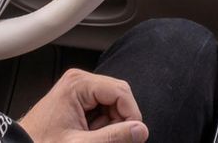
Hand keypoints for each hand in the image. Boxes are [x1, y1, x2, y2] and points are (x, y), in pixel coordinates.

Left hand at [19, 68, 148, 142]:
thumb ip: (112, 138)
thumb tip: (140, 130)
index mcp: (78, 84)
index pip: (122, 92)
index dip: (132, 116)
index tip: (134, 137)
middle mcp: (79, 82)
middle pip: (119, 97)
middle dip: (120, 122)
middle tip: (110, 141)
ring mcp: (78, 91)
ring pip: (113, 106)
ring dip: (110, 126)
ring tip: (92, 139)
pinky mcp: (77, 101)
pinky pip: (102, 111)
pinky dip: (102, 127)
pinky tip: (89, 137)